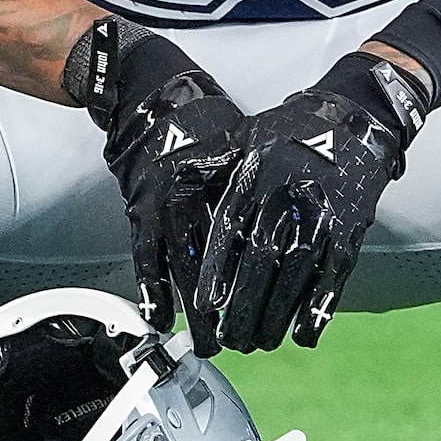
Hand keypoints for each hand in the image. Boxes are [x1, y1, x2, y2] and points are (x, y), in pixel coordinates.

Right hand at [63, 19, 249, 337]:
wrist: (155, 97)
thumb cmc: (208, 122)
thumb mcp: (246, 148)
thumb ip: (263, 186)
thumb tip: (301, 219)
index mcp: (223, 184)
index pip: (239, 243)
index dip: (251, 280)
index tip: (266, 308)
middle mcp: (190, 200)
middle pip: (210, 265)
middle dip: (224, 309)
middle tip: (240, 341)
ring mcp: (160, 208)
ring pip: (178, 270)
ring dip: (190, 310)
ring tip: (205, 343)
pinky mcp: (139, 214)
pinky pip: (144, 258)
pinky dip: (151, 289)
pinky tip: (157, 317)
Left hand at [196, 53, 418, 352]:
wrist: (355, 118)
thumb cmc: (291, 130)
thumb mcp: (244, 135)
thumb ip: (212, 164)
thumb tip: (175, 183)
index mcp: (256, 176)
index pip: (229, 229)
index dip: (218, 270)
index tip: (206, 303)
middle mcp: (286, 197)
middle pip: (261, 263)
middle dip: (244, 307)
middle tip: (231, 338)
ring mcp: (320, 215)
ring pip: (294, 276)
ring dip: (276, 316)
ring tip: (260, 342)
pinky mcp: (349, 230)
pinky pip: (332, 276)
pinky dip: (318, 308)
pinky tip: (304, 334)